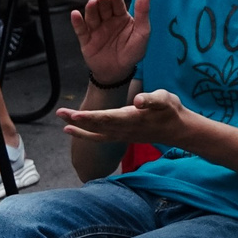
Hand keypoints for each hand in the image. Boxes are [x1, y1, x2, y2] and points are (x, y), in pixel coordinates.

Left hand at [58, 87, 193, 148]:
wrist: (177, 130)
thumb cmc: (171, 110)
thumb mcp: (166, 99)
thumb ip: (151, 99)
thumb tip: (137, 100)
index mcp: (133, 118)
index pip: (108, 118)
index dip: (91, 117)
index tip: (76, 114)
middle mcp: (124, 129)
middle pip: (97, 126)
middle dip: (77, 120)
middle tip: (60, 112)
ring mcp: (121, 135)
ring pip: (95, 132)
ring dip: (77, 127)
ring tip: (62, 119)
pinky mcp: (120, 137)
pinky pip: (98, 138)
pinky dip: (84, 135)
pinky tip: (71, 130)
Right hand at [70, 0, 152, 87]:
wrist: (118, 72)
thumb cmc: (133, 51)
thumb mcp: (142, 32)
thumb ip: (143, 13)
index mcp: (121, 17)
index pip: (118, 5)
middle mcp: (108, 21)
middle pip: (104, 9)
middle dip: (103, 2)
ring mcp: (96, 30)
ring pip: (92, 17)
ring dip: (91, 10)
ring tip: (92, 2)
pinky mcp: (86, 40)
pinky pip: (80, 30)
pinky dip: (77, 22)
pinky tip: (75, 14)